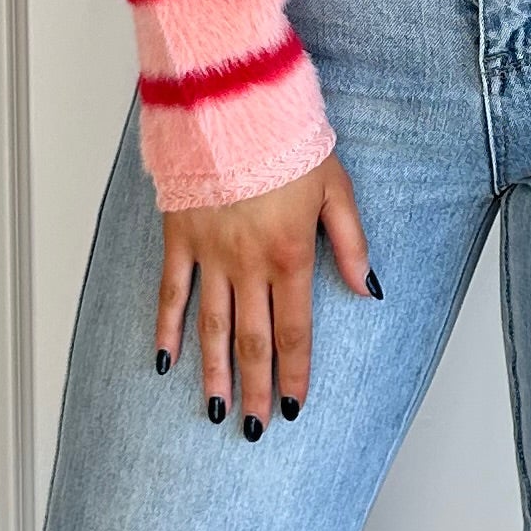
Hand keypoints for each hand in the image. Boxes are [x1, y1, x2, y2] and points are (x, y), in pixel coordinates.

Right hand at [155, 152, 375, 435]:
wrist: (231, 102)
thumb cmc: (286, 139)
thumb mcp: (335, 187)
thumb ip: (349, 242)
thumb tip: (366, 289)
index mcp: (290, 254)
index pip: (294, 331)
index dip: (294, 374)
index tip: (294, 408)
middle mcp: (248, 263)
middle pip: (252, 340)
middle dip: (255, 389)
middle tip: (253, 428)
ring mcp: (210, 253)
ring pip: (212, 326)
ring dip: (213, 372)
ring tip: (214, 410)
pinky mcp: (179, 236)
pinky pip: (171, 291)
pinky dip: (166, 327)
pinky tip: (164, 361)